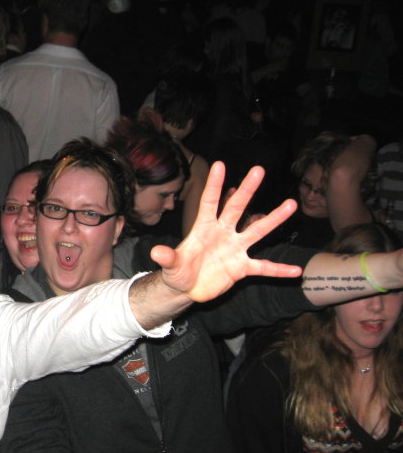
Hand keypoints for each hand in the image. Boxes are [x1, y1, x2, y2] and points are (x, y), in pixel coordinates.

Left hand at [151, 162, 300, 301]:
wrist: (187, 288)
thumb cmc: (177, 272)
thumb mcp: (171, 266)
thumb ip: (167, 258)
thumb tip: (156, 252)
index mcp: (204, 229)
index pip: (209, 203)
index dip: (214, 186)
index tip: (220, 164)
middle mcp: (222, 234)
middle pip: (236, 208)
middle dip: (246, 190)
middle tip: (259, 170)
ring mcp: (234, 249)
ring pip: (257, 231)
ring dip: (273, 219)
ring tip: (291, 205)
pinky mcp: (242, 268)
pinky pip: (264, 268)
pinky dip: (279, 270)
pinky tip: (296, 270)